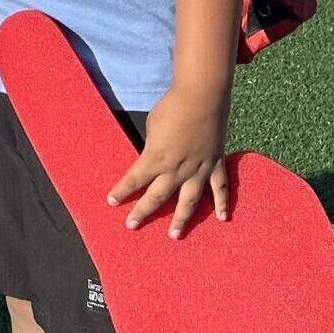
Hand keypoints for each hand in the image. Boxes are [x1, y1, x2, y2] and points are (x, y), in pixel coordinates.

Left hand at [107, 88, 230, 237]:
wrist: (200, 97)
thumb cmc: (172, 107)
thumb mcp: (153, 126)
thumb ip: (154, 146)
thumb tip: (157, 155)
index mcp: (155, 158)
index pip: (134, 179)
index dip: (122, 191)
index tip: (111, 201)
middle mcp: (176, 170)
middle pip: (157, 197)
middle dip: (143, 212)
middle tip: (132, 225)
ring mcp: (198, 169)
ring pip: (188, 201)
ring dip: (181, 219)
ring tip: (174, 235)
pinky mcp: (215, 164)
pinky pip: (219, 188)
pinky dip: (221, 203)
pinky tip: (221, 218)